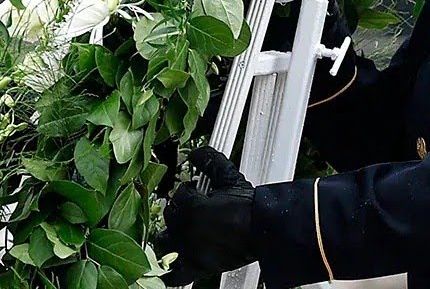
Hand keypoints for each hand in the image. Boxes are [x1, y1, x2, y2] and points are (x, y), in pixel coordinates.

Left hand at [157, 147, 254, 285]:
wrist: (265, 231)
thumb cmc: (249, 207)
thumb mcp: (229, 177)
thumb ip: (210, 162)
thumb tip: (196, 153)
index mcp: (191, 208)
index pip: (179, 196)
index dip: (188, 192)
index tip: (196, 192)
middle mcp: (186, 231)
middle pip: (170, 217)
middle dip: (179, 211)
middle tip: (192, 209)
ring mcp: (190, 251)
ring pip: (165, 243)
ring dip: (169, 235)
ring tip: (179, 231)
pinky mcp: (199, 268)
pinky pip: (176, 276)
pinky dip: (170, 273)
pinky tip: (169, 267)